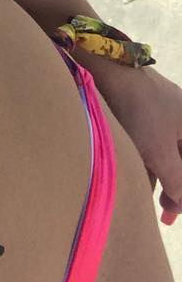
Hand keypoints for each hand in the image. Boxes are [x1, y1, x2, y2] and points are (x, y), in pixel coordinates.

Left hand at [90, 62, 181, 226]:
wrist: (108, 67)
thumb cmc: (142, 112)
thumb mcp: (163, 154)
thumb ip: (178, 183)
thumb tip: (181, 201)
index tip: (170, 214)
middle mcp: (179, 114)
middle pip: (179, 159)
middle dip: (172, 186)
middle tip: (161, 212)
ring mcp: (159, 108)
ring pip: (163, 150)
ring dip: (157, 175)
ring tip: (144, 196)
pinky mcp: (137, 104)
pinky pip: (147, 138)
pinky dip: (144, 158)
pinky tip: (133, 174)